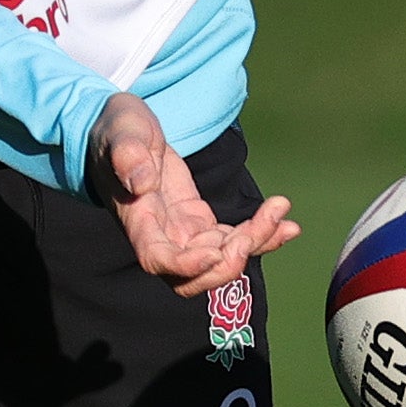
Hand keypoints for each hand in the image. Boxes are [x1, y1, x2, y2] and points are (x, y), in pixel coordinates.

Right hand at [87, 94, 300, 297]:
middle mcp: (160, 236)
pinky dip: (261, 235)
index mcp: (137, 219)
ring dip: (254, 244)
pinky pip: (232, 240)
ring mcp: (182, 233)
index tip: (214, 251)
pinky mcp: (199, 223)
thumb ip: (128, 153)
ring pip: (219, 261)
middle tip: (256, 229)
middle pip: (193, 277)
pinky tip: (287, 222)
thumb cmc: (118, 129)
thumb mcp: (121, 130)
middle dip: (228, 262)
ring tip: (280, 212)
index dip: (186, 265)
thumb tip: (142, 181)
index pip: (157, 259)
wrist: (125, 131)